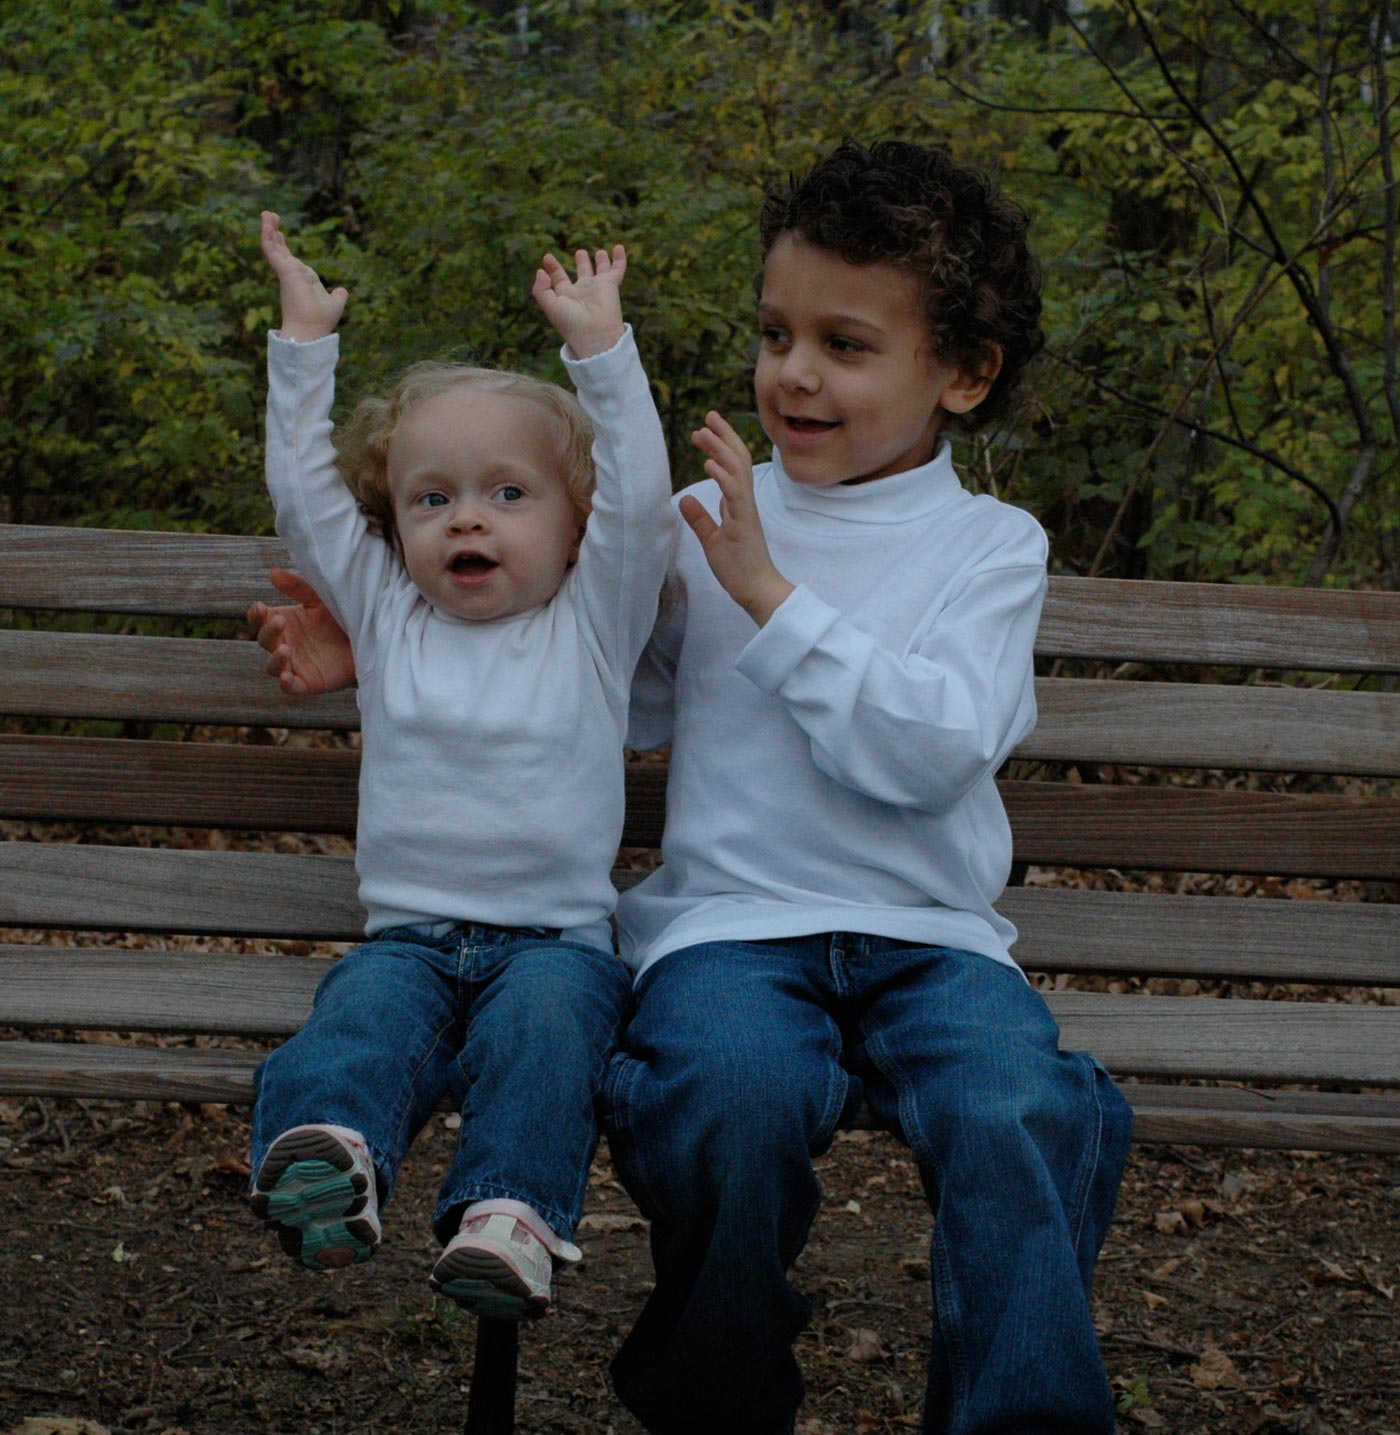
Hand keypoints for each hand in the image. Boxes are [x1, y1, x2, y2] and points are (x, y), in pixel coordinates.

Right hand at [247, 569, 356, 694]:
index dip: (256, 615)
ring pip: (272, 666)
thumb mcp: (321, 599)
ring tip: (285, 648)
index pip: (259, 619)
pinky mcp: (307, 683)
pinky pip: (290, 687)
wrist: (369, 640)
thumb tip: (273, 572)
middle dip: (268, 630)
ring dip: (275, 658)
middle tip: (281, 621)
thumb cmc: (342, 618)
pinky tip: (286, 676)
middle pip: (264, 640)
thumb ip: (299, 587)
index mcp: (284, 622)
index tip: (260, 608)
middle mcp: (285, 643)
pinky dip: (285, 683)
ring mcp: (294, 664)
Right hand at [260, 211, 347, 342]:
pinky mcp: (284, 270)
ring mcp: (286, 272)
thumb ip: (338, 296)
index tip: (281, 233)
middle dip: (274, 232)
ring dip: (269, 229)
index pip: (290, 259)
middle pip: (280, 249)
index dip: (284, 246)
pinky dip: (268, 236)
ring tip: (266, 212)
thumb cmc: (321, 320)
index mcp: (301, 280)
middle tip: (270, 215)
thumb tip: (343, 291)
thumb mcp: (334, 304)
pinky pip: (272, 249)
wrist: (311, 330)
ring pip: (273, 246)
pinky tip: (267, 223)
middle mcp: (291, 274)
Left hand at [531, 246, 625, 359]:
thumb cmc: (571, 323)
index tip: (547, 257)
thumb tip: (540, 271)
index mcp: (567, 296)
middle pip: (583, 273)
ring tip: (600, 252)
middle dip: (581, 262)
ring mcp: (597, 288)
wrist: (594, 333)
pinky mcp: (610, 285)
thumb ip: (540, 290)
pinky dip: (619, 259)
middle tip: (580, 252)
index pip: (559, 278)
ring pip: (601, 270)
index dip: (553, 268)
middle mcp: (583, 291)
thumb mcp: (550, 306)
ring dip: (601, 261)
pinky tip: (619, 248)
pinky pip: (617, 269)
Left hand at [681, 412, 793, 626]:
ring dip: (720, 448)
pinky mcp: (745, 524)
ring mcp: (746, 511)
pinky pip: (735, 494)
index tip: (706, 427)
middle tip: (707, 416)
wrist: (757, 591)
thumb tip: (685, 499)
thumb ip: (701, 519)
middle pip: (738, 459)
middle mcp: (745, 502)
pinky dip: (723, 475)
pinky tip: (709, 462)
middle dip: (723, 436)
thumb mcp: (713, 540)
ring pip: (737, 470)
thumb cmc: (739, 569)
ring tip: (703, 432)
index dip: (722, 444)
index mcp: (739, 504)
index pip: (733, 465)